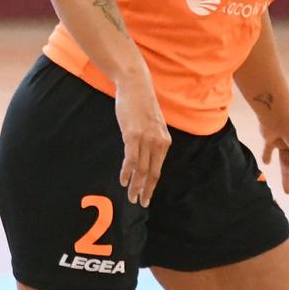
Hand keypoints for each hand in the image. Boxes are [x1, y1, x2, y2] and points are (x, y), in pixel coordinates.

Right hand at [114, 76, 171, 205]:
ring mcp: (146, 139)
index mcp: (164, 142)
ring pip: (141, 169)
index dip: (152, 186)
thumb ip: (151, 141)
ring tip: (131, 197)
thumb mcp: (152, 125)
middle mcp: (158, 142)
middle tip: (140, 203)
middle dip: (145, 190)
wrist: (136, 86)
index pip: (158, 169)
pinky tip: (124, 181)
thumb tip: (145, 156)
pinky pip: (131, 159)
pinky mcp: (133, 135)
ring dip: (135, 185)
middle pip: (151, 173)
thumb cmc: (141, 105)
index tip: (147, 197)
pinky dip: (127, 172)